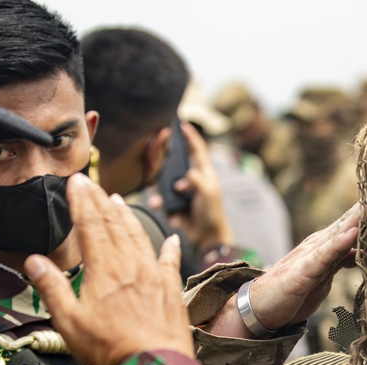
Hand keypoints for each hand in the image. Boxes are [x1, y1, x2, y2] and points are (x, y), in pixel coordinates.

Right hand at [25, 173, 193, 364]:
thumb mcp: (69, 321)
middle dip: (101, 201)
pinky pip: (171, 262)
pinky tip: (172, 239)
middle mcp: (131, 265)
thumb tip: (34, 262)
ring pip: (140, 237)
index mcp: (104, 269)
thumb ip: (52, 288)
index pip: (90, 225)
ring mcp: (154, 275)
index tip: (76, 183)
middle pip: (114, 225)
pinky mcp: (171, 290)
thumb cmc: (110, 347)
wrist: (154, 364)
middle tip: (93, 184)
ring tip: (119, 201)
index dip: (82, 202)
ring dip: (128, 217)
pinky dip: (170, 248)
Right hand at [167, 122, 233, 248]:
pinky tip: (171, 217)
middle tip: (154, 161)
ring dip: (159, 195)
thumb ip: (198, 181)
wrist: (207, 236)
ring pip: (165, 186)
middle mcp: (192, 180)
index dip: (192, 138)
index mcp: (205, 174)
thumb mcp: (209, 194)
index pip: (198, 151)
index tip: (183, 125)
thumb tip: (187, 174)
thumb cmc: (213, 213)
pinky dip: (165, 209)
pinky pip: (164, 202)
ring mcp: (183, 193)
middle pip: (176, 166)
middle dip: (165, 166)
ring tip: (157, 204)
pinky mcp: (175, 204)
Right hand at [206, 202, 360, 337]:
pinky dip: (337, 245)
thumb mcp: (324, 275)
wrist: (260, 306)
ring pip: (337, 234)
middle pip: (347, 223)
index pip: (352, 224)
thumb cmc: (294, 290)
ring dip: (356, 219)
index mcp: (325, 246)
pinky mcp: (302, 273)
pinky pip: (323, 257)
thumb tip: (362, 250)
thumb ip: (340, 260)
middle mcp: (318, 245)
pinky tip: (351, 235)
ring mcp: (310, 257)